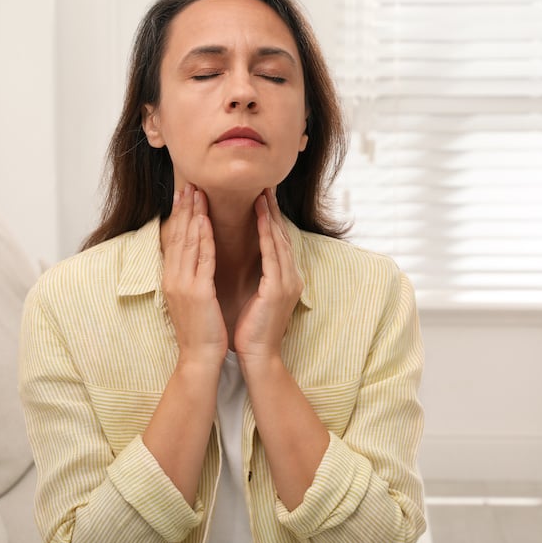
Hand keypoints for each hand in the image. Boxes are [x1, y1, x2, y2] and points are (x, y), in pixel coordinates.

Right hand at [160, 184, 227, 368]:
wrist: (199, 358)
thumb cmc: (201, 331)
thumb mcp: (191, 299)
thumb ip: (191, 277)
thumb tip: (194, 258)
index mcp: (171, 279)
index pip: (175, 240)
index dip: (180, 216)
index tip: (184, 194)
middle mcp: (173, 278)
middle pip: (178, 236)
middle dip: (184, 208)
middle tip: (188, 183)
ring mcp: (183, 284)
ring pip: (187, 242)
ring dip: (193, 215)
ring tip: (197, 193)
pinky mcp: (197, 292)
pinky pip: (201, 259)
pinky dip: (203, 238)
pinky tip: (205, 221)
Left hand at [234, 188, 302, 362]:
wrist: (257, 357)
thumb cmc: (251, 330)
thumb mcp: (256, 297)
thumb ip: (260, 277)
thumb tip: (252, 260)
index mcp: (284, 279)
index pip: (277, 242)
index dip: (271, 219)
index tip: (262, 198)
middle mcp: (290, 277)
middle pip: (281, 236)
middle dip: (273, 210)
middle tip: (266, 185)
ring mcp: (287, 282)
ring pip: (278, 240)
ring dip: (270, 216)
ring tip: (263, 194)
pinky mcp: (278, 289)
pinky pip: (272, 254)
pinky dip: (266, 234)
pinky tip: (261, 218)